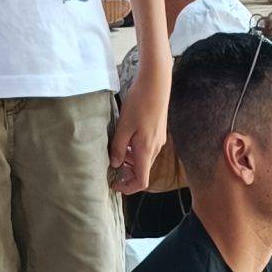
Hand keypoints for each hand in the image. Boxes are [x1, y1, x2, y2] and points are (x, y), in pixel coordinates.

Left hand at [111, 66, 169, 194]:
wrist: (156, 84)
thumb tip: (115, 164)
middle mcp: (155, 150)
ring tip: (117, 152)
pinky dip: (136, 152)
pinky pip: (147, 150)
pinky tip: (127, 140)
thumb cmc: (139, 103)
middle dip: (127, 175)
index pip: (141, 181)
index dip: (128, 188)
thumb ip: (119, 148)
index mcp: (146, 151)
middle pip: (142, 172)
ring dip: (131, 162)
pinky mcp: (158, 134)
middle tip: (112, 169)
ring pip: (144, 160)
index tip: (115, 185)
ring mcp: (158, 142)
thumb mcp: (123, 126)